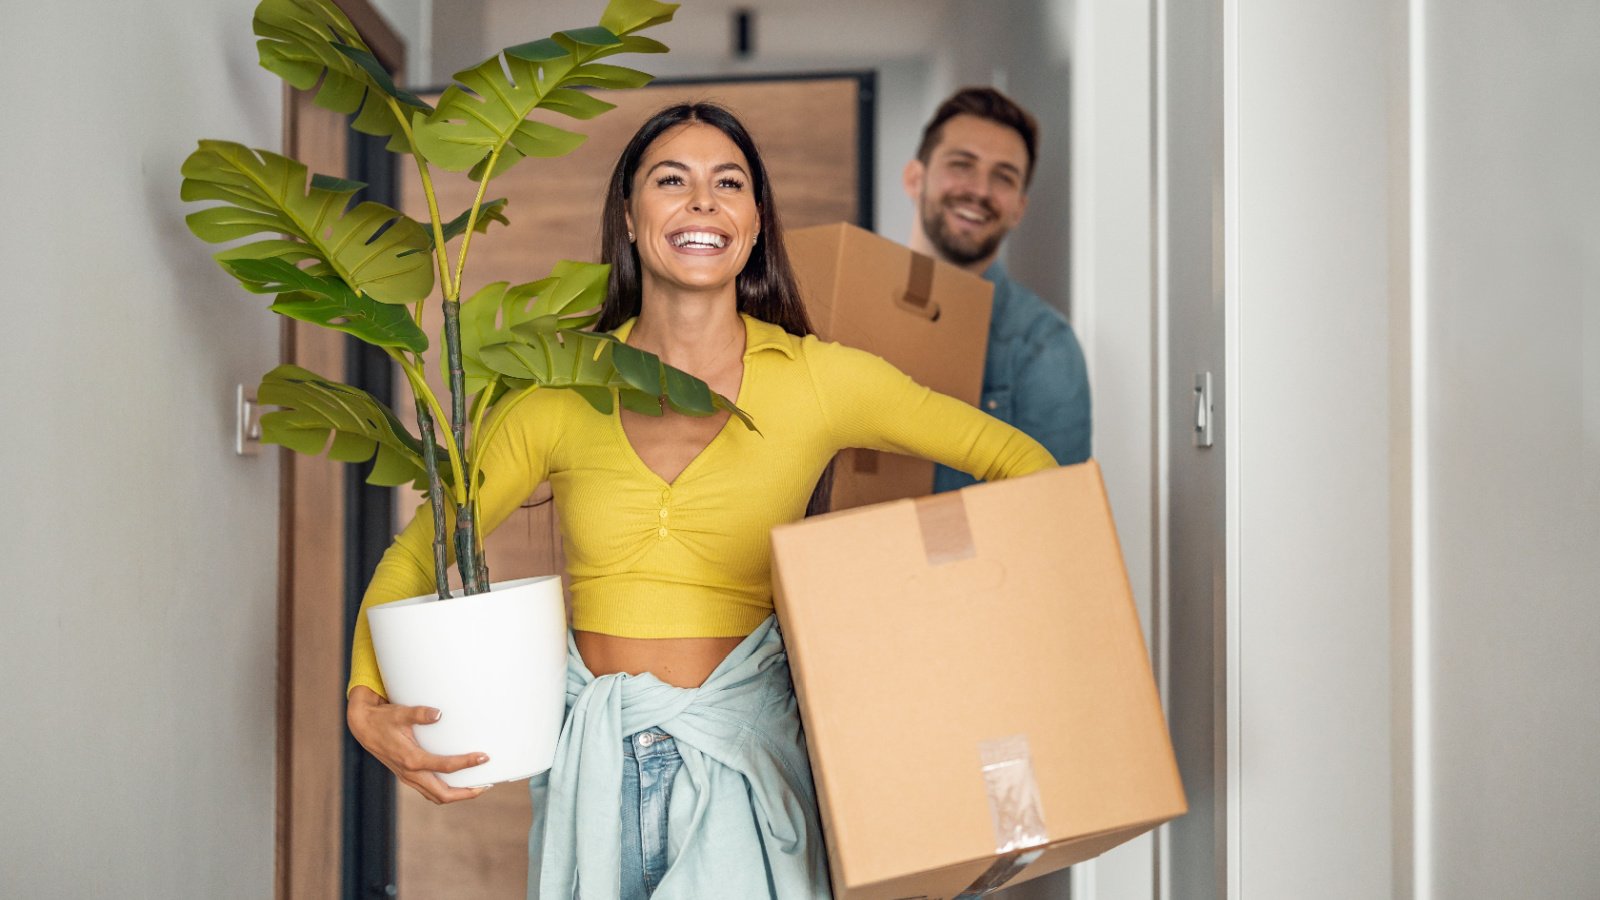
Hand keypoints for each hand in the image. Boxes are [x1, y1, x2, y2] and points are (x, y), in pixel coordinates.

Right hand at [347, 685, 491, 803]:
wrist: (363, 727)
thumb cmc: (384, 719)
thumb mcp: (400, 713)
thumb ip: (419, 713)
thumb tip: (439, 713)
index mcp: (411, 759)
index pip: (445, 767)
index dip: (466, 764)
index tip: (484, 757)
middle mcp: (410, 773)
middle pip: (442, 794)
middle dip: (466, 793)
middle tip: (487, 785)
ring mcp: (408, 777)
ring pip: (436, 796)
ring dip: (457, 795)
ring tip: (477, 787)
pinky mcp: (408, 776)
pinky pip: (429, 790)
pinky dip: (446, 790)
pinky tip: (457, 781)